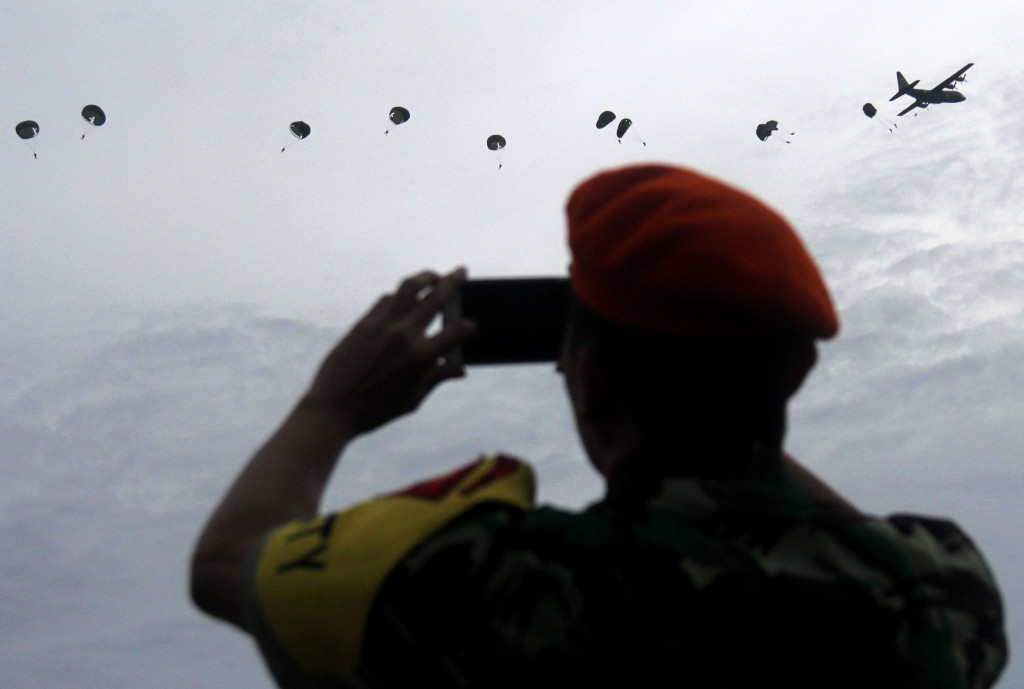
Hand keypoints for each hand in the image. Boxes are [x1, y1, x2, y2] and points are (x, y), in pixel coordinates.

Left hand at [305, 268, 476, 433]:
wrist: (334, 406)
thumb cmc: (376, 409)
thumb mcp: (413, 399)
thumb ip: (437, 378)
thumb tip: (460, 369)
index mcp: (421, 356)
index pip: (457, 331)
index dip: (469, 327)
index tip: (471, 327)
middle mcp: (404, 334)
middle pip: (436, 297)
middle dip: (453, 281)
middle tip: (461, 271)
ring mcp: (382, 324)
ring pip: (409, 287)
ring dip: (425, 277)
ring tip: (433, 276)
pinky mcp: (364, 322)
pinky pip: (386, 299)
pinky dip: (399, 296)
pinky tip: (404, 300)